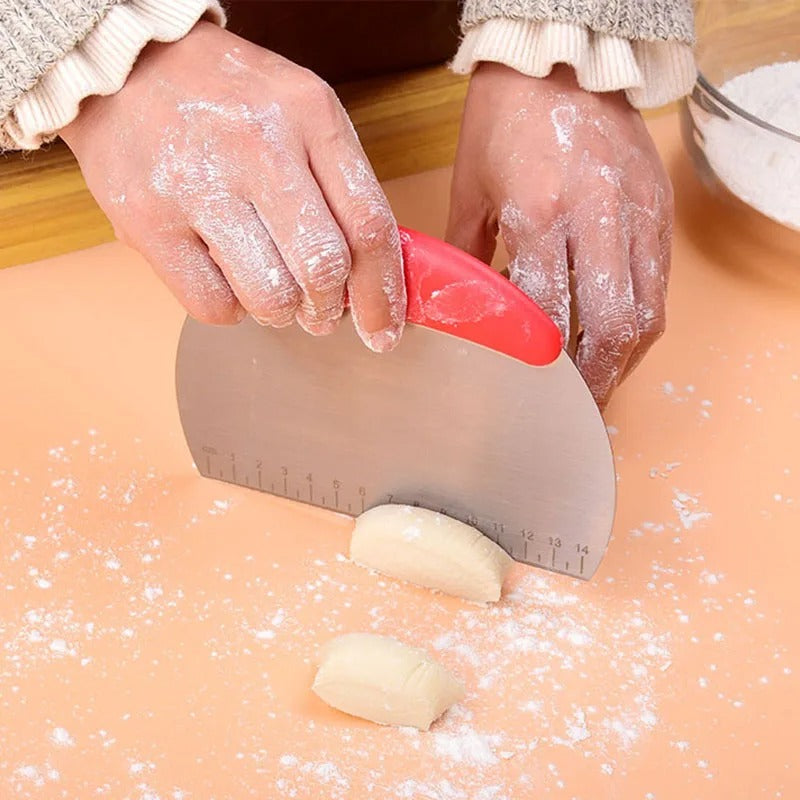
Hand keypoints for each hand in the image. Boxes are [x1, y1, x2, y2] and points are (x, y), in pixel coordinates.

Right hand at [61, 22, 404, 351]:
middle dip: (330, 309)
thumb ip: (341, 185)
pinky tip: (227, 280)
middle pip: (323, 268)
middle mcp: (258, 147)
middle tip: (322, 312)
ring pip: (271, 296)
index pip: (369, 226)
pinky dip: (231, 310)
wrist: (125, 66)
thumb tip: (374, 277)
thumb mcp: (301, 112)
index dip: (383, 293)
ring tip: (273, 293)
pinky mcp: (150, 222)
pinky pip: (213, 305)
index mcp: (310, 116)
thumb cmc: (227, 99)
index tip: (385, 330)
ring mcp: (199, 185)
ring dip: (282, 313)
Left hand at [447, 63, 671, 406]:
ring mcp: (636, 212)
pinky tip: (616, 338)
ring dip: (623, 359)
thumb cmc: (504, 118)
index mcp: (539, 212)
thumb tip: (458, 308)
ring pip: (645, 312)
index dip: (543, 366)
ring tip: (598, 384)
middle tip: (576, 408)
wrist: (560, 56)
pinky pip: (658, 284)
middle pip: (611, 327)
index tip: (533, 396)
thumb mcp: (470, 189)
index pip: (547, 313)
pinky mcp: (658, 207)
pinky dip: (639, 322)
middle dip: (596, 380)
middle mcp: (597, 217)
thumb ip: (466, 255)